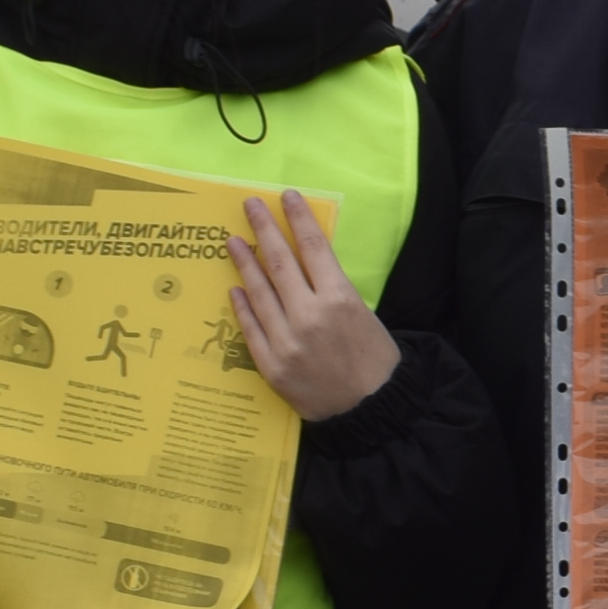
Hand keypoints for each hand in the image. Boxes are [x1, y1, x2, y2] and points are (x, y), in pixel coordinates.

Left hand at [226, 191, 400, 417]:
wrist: (370, 411)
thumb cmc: (374, 360)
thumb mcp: (363, 313)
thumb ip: (332, 289)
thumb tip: (303, 262)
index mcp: (340, 298)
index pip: (313, 246)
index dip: (298, 218)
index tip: (286, 196)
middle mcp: (310, 315)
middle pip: (279, 261)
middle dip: (264, 228)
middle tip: (250, 205)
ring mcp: (287, 341)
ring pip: (259, 292)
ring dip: (244, 262)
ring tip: (233, 241)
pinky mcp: (272, 366)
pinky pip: (250, 329)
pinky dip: (242, 305)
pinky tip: (234, 287)